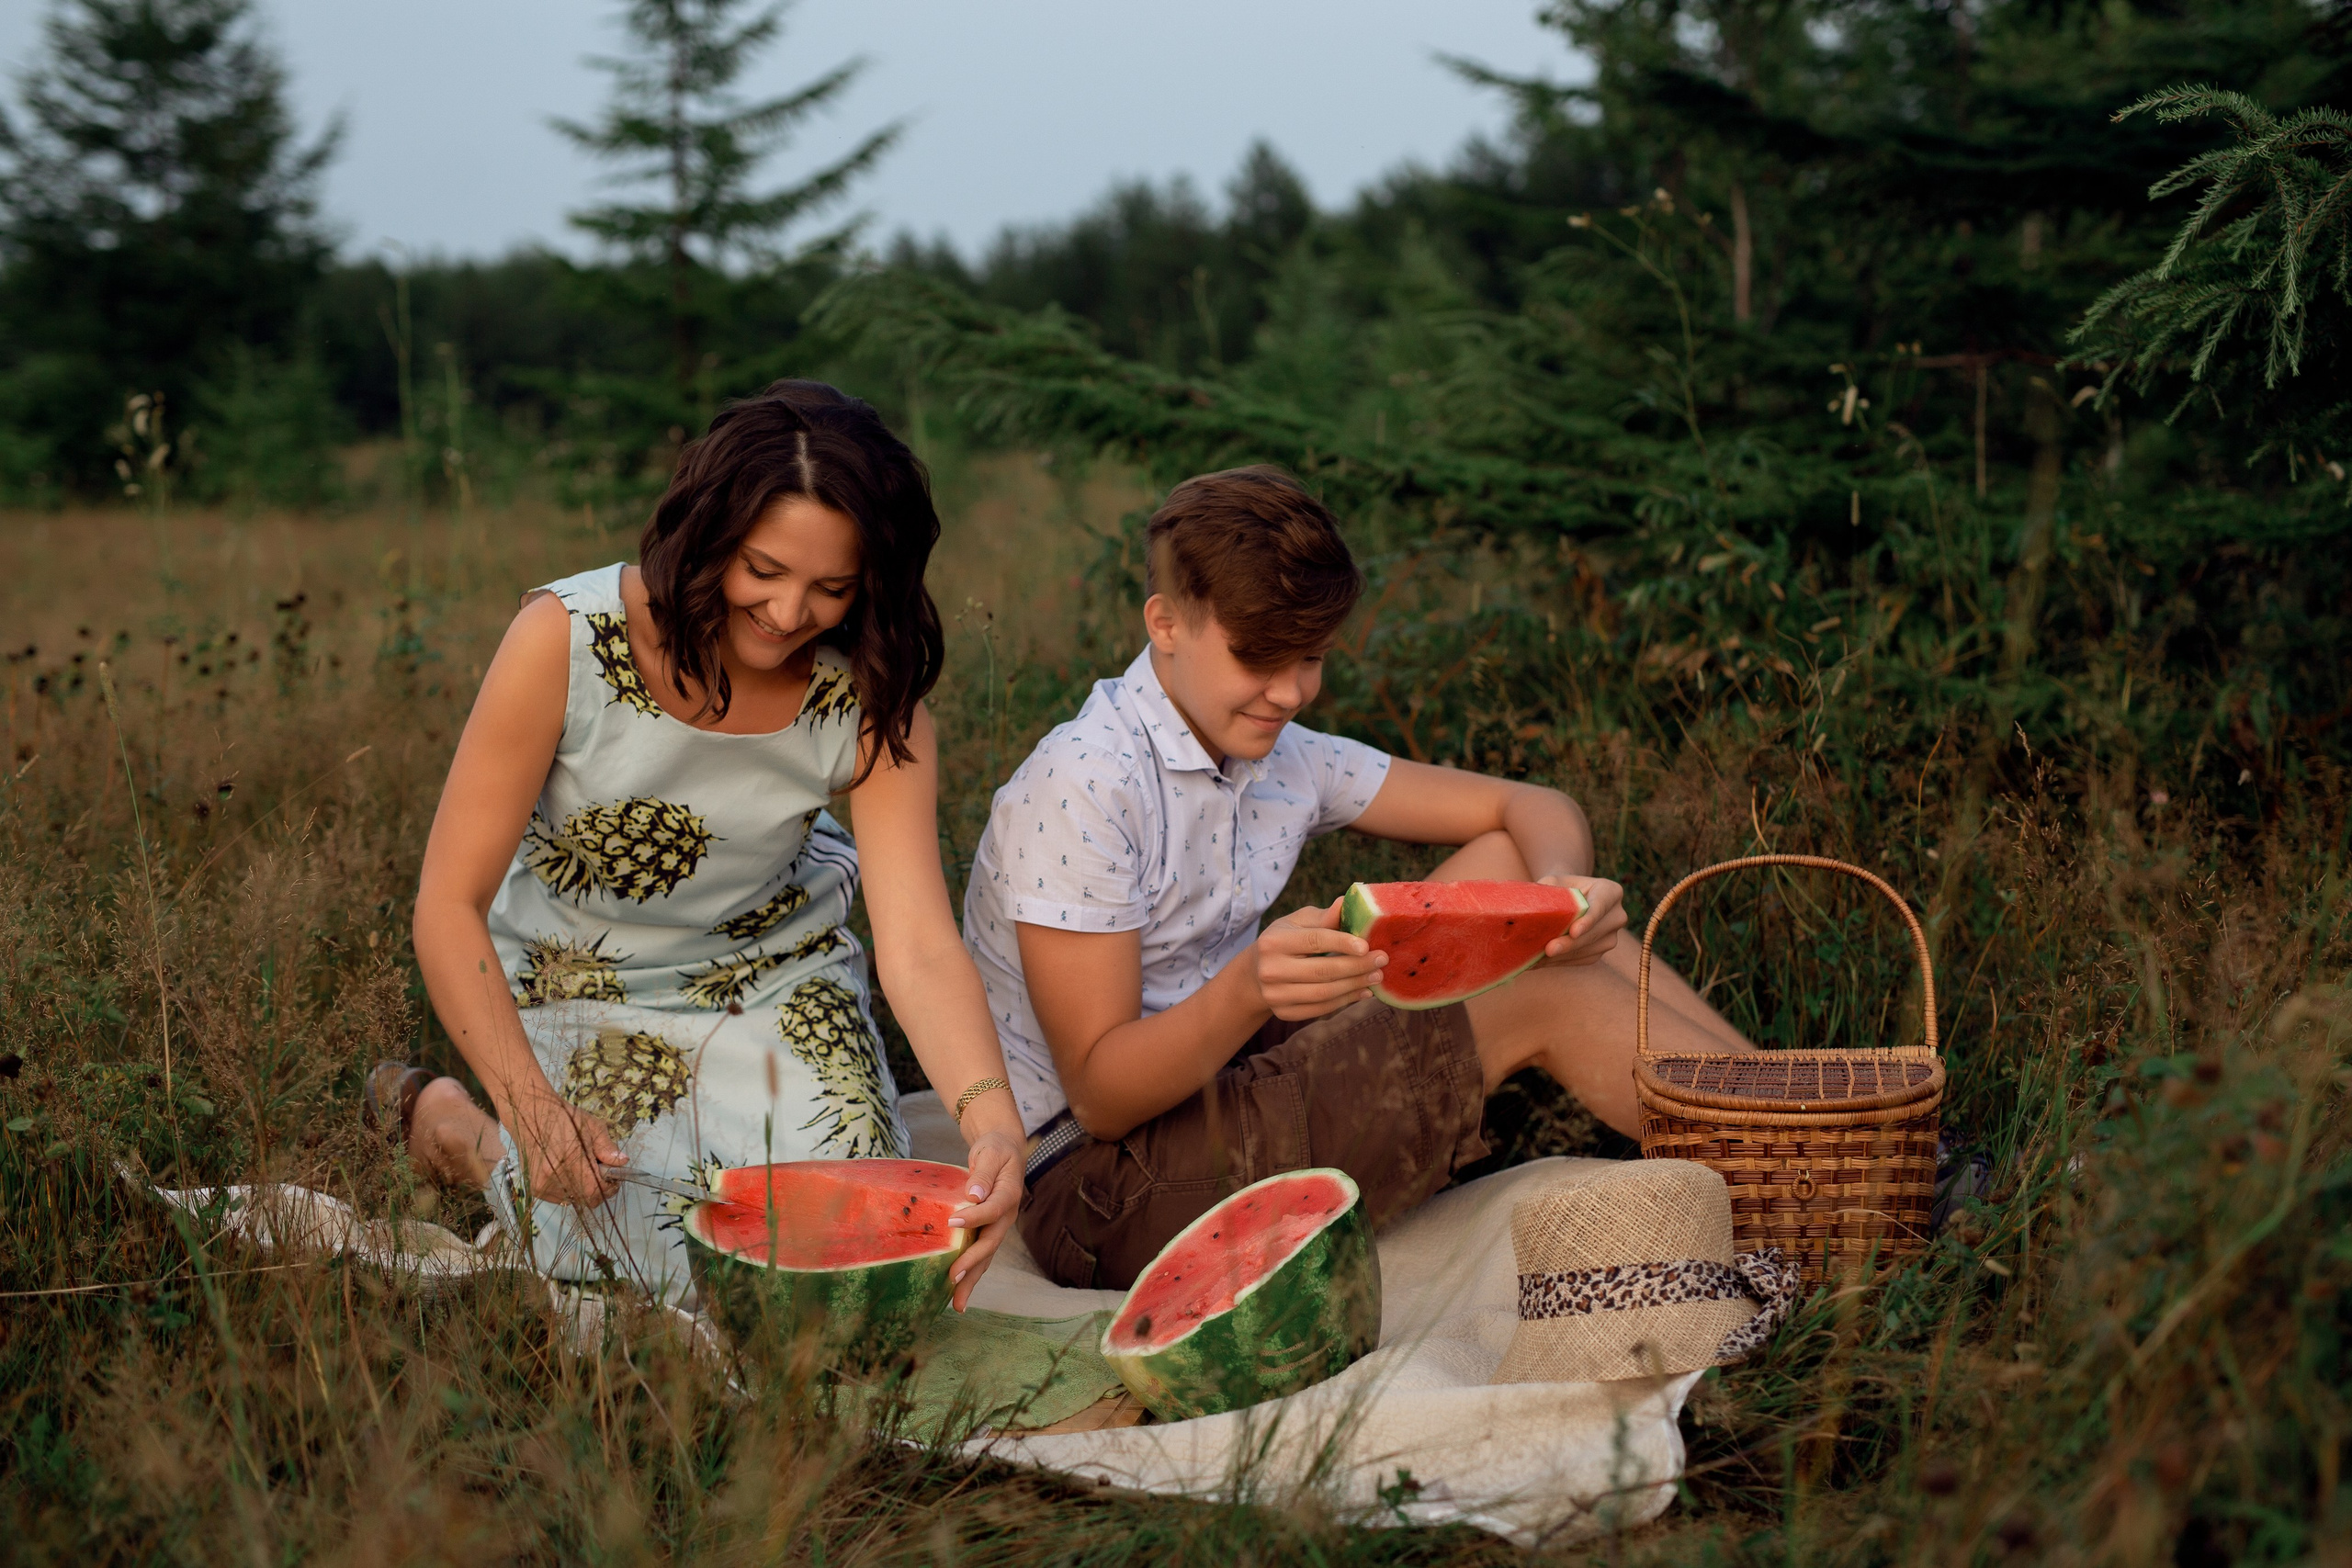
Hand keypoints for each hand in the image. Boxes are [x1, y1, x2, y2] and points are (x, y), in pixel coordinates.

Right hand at [503, 1093, 624, 1206]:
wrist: (529, 1115)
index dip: (609, 1187)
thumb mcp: (592, 1127)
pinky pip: (560, 1197)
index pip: (596, 1191)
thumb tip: (622, 1162)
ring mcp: (542, 1185)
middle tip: (600, 1172)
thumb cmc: (563, 1117)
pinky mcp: (535, 1188)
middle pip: (587, 1199)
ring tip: (580, 1168)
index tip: (613, 1178)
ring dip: (583, 1189)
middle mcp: (554, 1176)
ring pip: (574, 1199)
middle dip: (598, 1189)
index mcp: (571, 1160)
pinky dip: (569, 1189)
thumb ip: (608, 1148)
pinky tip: (567, 1171)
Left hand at [946, 1128, 1025, 1311]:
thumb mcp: (990, 1153)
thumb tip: (973, 1196)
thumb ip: (983, 1173)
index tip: (952, 1221)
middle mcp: (1006, 1216)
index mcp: (1009, 1194)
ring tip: (957, 1305)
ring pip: (986, 1257)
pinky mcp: (988, 1231)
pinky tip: (955, 1292)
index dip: (975, 1217)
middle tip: (953, 1278)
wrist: (1005, 1151)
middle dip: (973, 1263)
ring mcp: (998, 1226)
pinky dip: (970, 1273)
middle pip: (991, 1244)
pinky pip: (979, 1255)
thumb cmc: (995, 1150)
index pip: (993, 1209)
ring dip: (972, 1280)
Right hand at [1251, 899, 1383, 1020]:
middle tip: (1381, 960)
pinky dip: (1345, 1001)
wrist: (1256, 972)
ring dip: (1354, 985)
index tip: (1367, 945)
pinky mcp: (1283, 1012)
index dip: (1343, 943)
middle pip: (1322, 970)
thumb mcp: (1297, 923)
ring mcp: (1275, 995)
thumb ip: (1322, 917)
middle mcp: (1270, 970)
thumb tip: (1345, 902)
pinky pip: (1320, 1009)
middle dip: (1357, 966)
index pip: (1314, 941)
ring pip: (1324, 993)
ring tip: (1376, 977)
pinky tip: (1362, 991)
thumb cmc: (1285, 940)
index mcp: (1273, 941)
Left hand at [1537, 873, 1626, 965]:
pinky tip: (1541, 961)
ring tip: (1537, 958)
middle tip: (1548, 950)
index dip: (1588, 920)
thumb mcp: (1552, 882)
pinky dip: (1561, 961)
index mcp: (1611, 892)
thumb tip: (1533, 909)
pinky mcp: (1600, 951)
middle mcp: (1616, 915)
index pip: (1600, 906)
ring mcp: (1611, 936)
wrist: (1567, 899)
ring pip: (1588, 949)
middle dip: (1570, 944)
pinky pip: (1582, 958)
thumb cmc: (1559, 886)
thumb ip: (1547, 891)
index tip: (1573, 932)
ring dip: (1562, 956)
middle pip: (1594, 933)